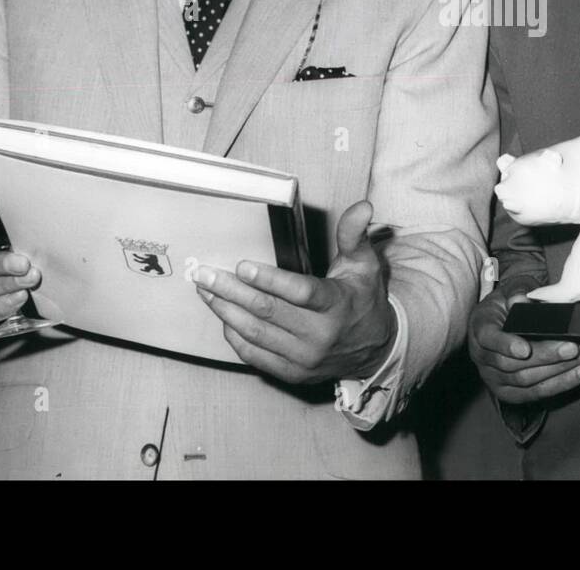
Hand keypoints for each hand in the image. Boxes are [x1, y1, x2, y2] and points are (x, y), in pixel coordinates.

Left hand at [194, 200, 396, 384]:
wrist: (375, 350)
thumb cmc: (363, 299)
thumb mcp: (365, 265)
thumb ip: (355, 235)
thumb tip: (362, 206)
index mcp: (337, 305)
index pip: (301, 292)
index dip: (270, 280)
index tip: (242, 265)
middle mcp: (320, 335)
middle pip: (269, 311)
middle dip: (232, 291)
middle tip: (204, 274)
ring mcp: (304, 358)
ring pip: (256, 333)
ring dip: (226, 311)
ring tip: (204, 291)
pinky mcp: (292, 373)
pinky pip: (255, 356)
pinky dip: (235, 336)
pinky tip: (223, 317)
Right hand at [468, 283, 579, 403]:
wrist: (504, 319)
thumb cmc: (510, 301)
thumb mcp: (513, 288)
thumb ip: (517, 291)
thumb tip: (521, 300)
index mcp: (480, 327)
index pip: (489, 339)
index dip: (506, 345)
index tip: (525, 349)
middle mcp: (481, 356)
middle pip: (511, 364)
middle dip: (545, 357)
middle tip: (572, 348)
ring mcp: (493, 377)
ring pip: (525, 381)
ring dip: (558, 371)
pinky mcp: (509, 392)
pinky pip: (535, 393)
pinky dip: (560, 384)